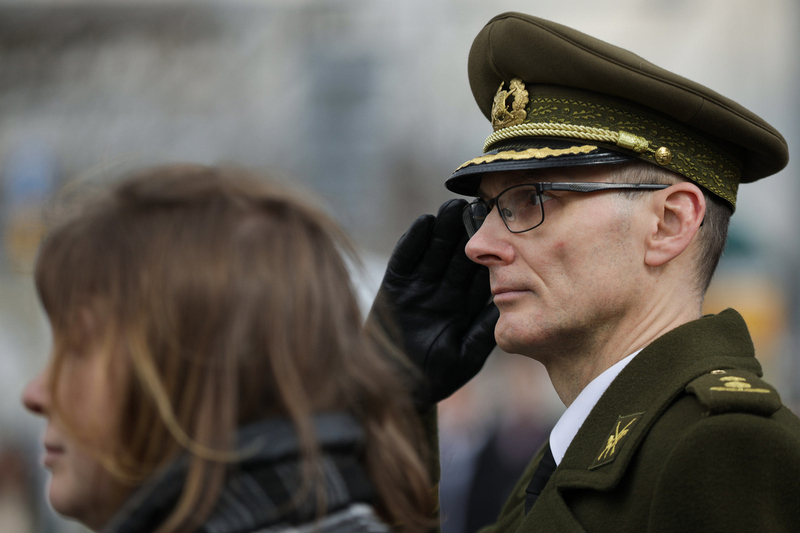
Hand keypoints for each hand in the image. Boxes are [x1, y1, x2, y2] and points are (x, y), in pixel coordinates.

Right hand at [367, 199, 498, 405]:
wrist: (393, 388)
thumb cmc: (432, 378)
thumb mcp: (465, 357)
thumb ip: (483, 332)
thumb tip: (505, 306)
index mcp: (463, 306)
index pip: (479, 273)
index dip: (491, 252)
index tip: (506, 230)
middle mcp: (442, 291)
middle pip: (457, 255)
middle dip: (467, 231)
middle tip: (480, 205)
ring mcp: (418, 287)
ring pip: (433, 251)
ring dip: (443, 229)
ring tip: (454, 205)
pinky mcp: (394, 287)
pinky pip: (405, 259)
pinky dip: (414, 242)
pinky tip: (424, 223)